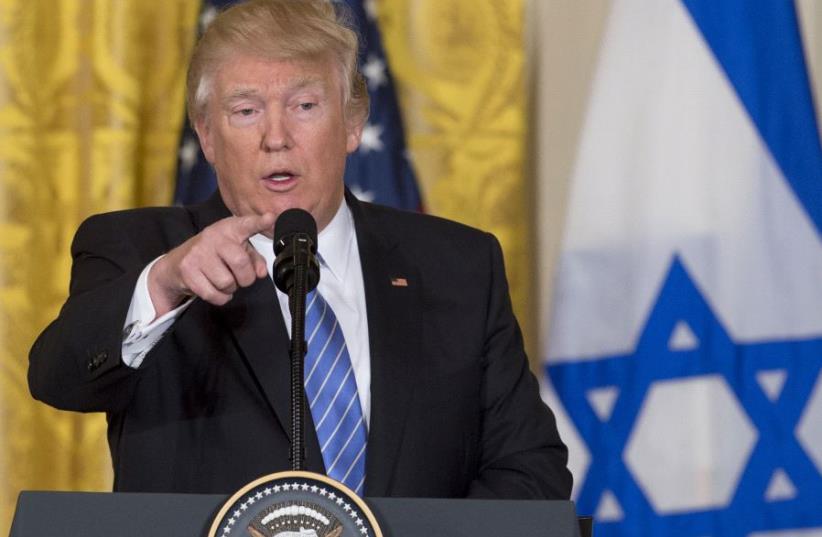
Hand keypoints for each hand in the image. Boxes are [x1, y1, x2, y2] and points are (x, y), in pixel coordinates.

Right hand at [148, 212, 276, 315]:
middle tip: (241, 278)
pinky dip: (220, 298)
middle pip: (240, 262)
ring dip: (231, 289)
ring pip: (227, 282)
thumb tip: (261, 272)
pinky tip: (216, 289)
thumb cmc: (214, 255)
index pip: (246, 224)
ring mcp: (198, 253)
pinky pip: (214, 294)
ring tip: (224, 281)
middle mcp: (213, 237)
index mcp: (229, 229)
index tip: (270, 218)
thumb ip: (254, 260)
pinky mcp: (187, 271)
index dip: (259, 222)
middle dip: (246, 278)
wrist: (176, 263)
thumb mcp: (237, 250)